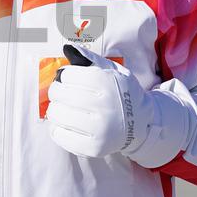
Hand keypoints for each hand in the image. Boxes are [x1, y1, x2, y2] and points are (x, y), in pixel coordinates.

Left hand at [46, 44, 154, 159]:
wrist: (141, 124)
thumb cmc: (121, 94)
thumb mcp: (112, 71)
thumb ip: (90, 59)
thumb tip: (67, 48)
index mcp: (107, 84)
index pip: (67, 75)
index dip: (65, 76)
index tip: (70, 79)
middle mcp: (104, 106)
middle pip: (58, 94)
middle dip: (56, 91)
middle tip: (62, 94)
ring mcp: (99, 129)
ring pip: (56, 114)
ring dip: (55, 109)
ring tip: (64, 109)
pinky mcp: (94, 148)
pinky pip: (59, 135)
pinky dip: (57, 128)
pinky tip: (66, 124)